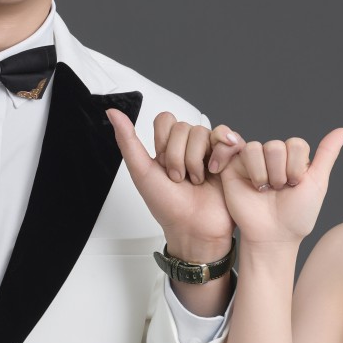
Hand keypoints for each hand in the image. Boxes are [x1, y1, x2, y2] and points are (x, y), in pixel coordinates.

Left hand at [106, 111, 239, 258]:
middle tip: (179, 179)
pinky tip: (214, 171)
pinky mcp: (229, 157)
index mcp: (169, 148)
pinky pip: (227, 137)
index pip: (166, 120)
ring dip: (196, 161)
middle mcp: (189, 147)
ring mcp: (210, 151)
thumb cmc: (168, 207)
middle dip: (179, 157)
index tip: (163, 164)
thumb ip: (127, 141)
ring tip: (197, 180)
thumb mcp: (142, 173)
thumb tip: (112, 113)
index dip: (164, 141)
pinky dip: (219, 153)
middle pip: (183, 127)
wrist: (194, 229)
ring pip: (202, 132)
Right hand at [215, 128, 342, 247]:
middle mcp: (273, 158)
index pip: (296, 144)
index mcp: (293, 159)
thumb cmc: (296, 216)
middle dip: (281, 173)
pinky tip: (253, 186)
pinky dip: (253, 171)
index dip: (296, 166)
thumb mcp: (317, 183)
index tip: (295, 186)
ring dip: (267, 174)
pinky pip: (245, 150)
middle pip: (277, 145)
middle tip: (278, 190)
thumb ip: (328, 153)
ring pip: (261, 147)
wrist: (273, 236)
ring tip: (265, 190)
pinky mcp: (236, 166)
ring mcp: (254, 161)